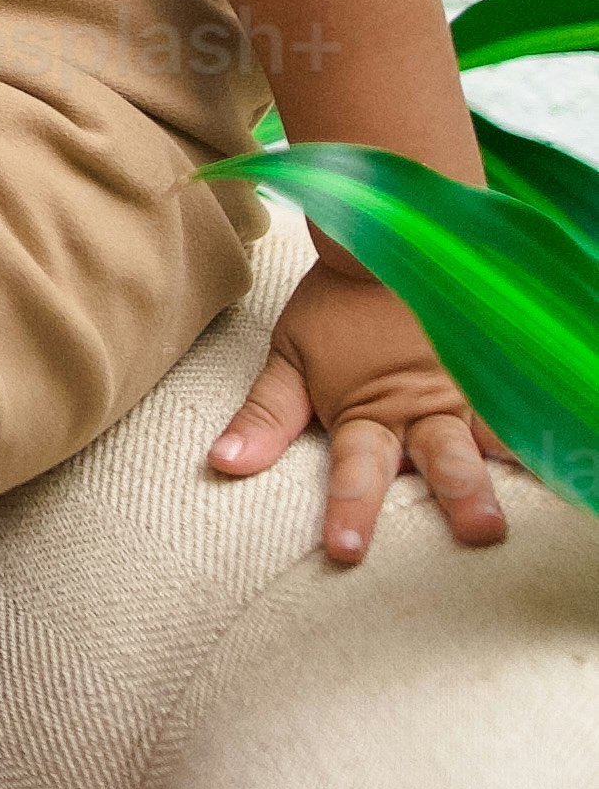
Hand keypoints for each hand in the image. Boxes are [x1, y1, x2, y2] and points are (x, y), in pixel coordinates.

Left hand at [206, 243, 513, 563]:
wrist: (389, 237)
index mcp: (369, 412)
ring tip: (544, 491)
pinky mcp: (499, 366)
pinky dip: (544, 428)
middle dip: (462, 496)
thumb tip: (224, 464)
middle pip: (443, 460)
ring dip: (519, 464)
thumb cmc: (336, 308)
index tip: (346, 551)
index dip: (350, 509)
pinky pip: (527, 403)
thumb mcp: (290, 360)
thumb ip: (266, 418)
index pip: (355, 470)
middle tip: (482, 532)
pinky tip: (567, 455)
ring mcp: (469, 388)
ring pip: (499, 434)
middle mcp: (424, 408)